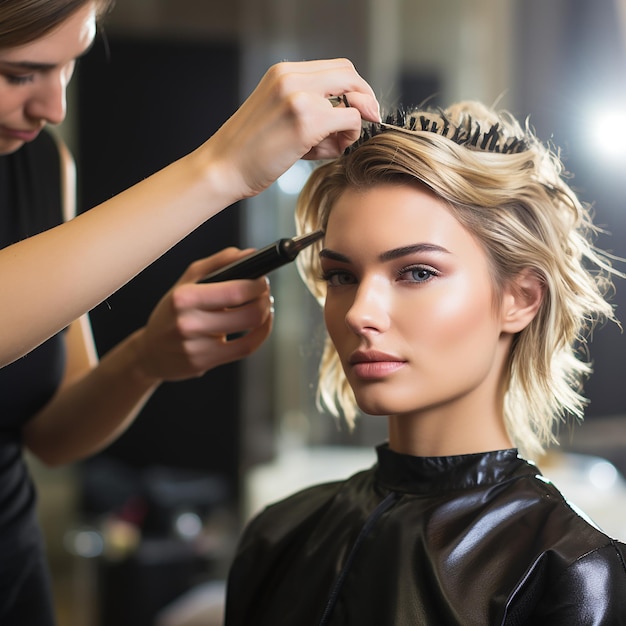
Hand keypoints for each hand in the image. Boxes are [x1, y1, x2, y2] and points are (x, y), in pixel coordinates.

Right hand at [134, 248, 273, 380]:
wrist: (150, 352)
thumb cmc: (172, 312)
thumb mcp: (187, 280)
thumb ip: (218, 263)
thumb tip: (249, 254)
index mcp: (184, 297)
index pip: (235, 291)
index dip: (257, 285)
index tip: (261, 280)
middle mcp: (188, 323)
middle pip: (249, 313)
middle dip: (264, 300)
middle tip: (265, 294)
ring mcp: (196, 347)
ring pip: (250, 332)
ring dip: (265, 316)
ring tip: (264, 307)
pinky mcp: (204, 363)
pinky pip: (245, 349)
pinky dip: (260, 335)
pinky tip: (260, 326)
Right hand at [202, 58, 379, 201]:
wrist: (222, 168)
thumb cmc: (249, 150)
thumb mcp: (278, 115)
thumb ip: (311, 107)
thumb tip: (351, 115)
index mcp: (283, 72)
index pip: (336, 67)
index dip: (354, 87)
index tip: (360, 109)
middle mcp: (291, 78)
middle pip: (349, 74)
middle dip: (364, 99)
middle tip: (366, 122)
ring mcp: (299, 97)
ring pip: (352, 99)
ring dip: (351, 125)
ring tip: (329, 146)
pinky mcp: (306, 121)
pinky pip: (349, 121)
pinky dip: (348, 137)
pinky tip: (329, 150)